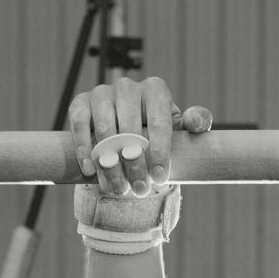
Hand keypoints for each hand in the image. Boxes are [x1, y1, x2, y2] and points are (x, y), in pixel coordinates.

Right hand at [65, 75, 213, 196]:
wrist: (125, 130)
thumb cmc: (157, 131)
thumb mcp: (179, 128)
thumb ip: (196, 123)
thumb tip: (199, 122)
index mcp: (155, 90)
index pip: (159, 124)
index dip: (159, 153)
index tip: (160, 178)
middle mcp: (127, 87)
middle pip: (131, 130)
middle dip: (136, 165)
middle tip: (140, 190)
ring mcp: (102, 93)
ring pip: (105, 132)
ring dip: (111, 164)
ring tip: (119, 189)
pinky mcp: (80, 103)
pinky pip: (80, 126)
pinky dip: (84, 150)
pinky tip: (90, 171)